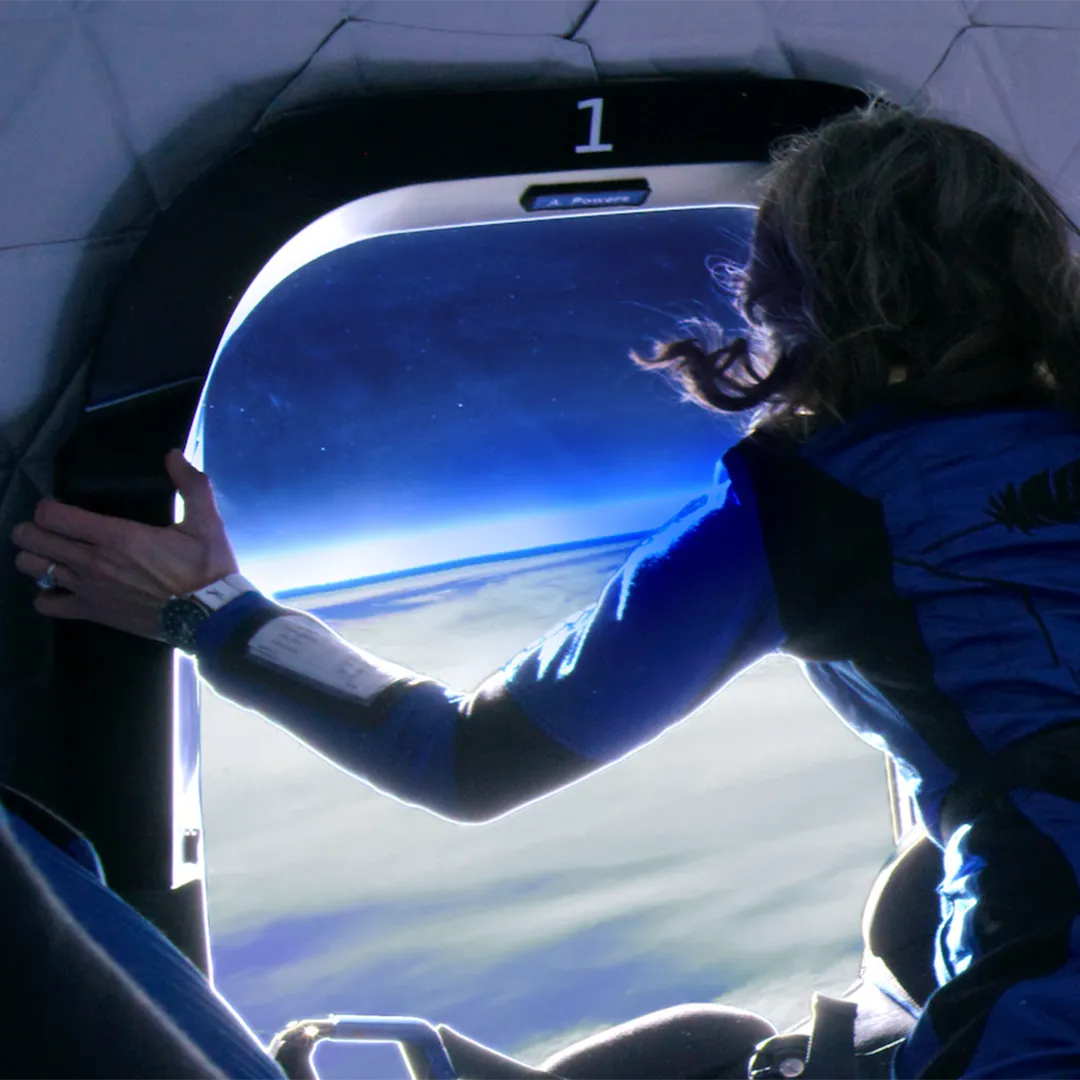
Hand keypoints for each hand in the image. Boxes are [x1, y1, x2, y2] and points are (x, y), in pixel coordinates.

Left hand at [11, 450, 240, 641]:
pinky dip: (46, 594)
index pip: (53, 515)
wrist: (210, 615)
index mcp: (117, 536)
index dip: (48, 506)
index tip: (59, 505)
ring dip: (36, 558)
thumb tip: (173, 455)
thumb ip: (191, 485)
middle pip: (33, 540)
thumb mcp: (206, 522)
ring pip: (33, 569)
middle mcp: (93, 562)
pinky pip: (47, 604)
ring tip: (52, 553)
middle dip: (33, 529)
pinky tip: (60, 587)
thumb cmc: (206, 568)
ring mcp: (88, 589)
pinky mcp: (92, 613)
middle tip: (49, 527)